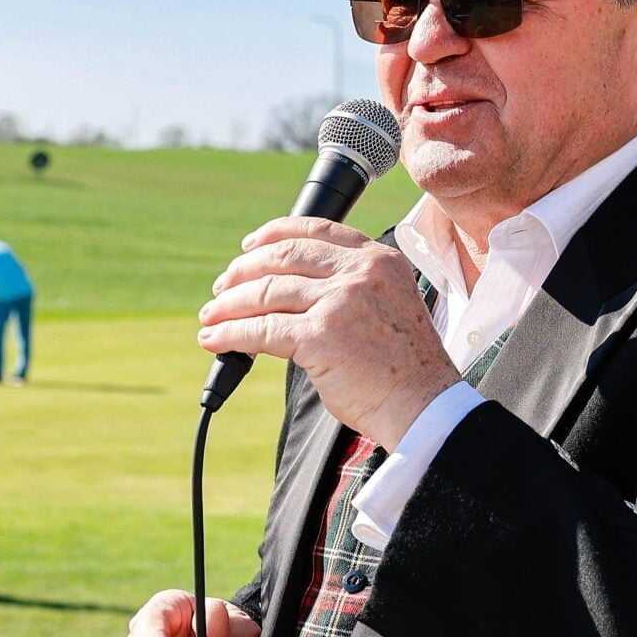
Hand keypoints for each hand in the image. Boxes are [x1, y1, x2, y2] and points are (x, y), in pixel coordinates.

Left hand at [197, 218, 460, 451]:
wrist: (424, 406)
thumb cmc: (406, 369)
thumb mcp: (389, 306)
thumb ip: (351, 289)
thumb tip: (290, 291)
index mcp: (379, 260)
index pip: (317, 230)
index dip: (275, 234)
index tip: (250, 245)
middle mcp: (361, 273)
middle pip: (284, 256)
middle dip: (244, 270)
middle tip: (222, 287)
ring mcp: (341, 302)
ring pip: (267, 292)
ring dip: (230, 305)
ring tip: (211, 316)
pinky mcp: (321, 336)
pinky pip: (261, 330)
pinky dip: (231, 334)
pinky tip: (215, 340)